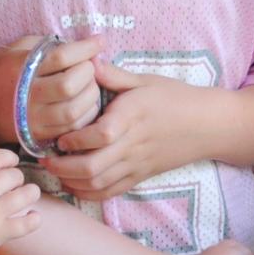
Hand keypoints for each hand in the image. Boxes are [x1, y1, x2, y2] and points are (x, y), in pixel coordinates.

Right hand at [0, 34, 107, 143]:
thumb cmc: (2, 71)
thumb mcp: (18, 49)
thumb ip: (46, 45)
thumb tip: (82, 45)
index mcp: (21, 68)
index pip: (61, 57)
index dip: (85, 48)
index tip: (98, 42)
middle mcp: (26, 95)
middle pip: (69, 86)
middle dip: (89, 74)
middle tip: (91, 68)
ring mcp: (31, 118)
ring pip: (73, 111)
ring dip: (91, 97)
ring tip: (90, 86)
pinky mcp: (36, 135)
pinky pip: (70, 129)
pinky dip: (85, 117)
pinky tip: (85, 105)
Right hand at [0, 143, 40, 254]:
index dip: (9, 158)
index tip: (10, 164)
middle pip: (15, 175)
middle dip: (16, 178)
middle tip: (12, 186)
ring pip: (27, 195)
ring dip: (30, 193)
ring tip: (27, 196)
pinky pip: (27, 223)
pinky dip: (34, 220)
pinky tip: (33, 217)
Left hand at [42, 61, 198, 200]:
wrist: (208, 125)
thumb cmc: (176, 98)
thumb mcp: (146, 80)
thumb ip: (115, 75)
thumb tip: (88, 62)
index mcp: (133, 115)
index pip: (100, 135)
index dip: (75, 140)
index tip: (60, 136)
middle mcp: (133, 143)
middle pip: (93, 166)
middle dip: (63, 167)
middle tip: (46, 159)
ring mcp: (137, 163)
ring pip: (98, 183)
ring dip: (71, 181)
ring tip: (56, 171)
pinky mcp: (140, 176)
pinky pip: (111, 192)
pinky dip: (88, 192)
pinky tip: (74, 184)